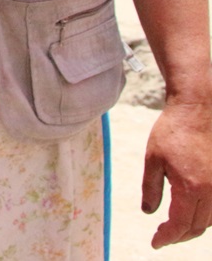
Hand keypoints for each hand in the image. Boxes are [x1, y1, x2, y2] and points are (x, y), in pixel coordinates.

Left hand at [141, 100, 211, 246]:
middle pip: (197, 227)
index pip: (179, 225)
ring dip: (192, 227)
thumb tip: (149, 213)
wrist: (198, 111)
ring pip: (210, 221)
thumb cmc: (172, 132)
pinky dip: (205, 217)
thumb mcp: (153, 160)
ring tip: (174, 228)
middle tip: (161, 237)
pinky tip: (191, 213)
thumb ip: (151, 189)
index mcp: (191, 188)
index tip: (155, 243)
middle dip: (178, 236)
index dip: (167, 238)